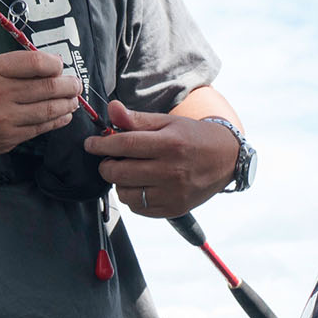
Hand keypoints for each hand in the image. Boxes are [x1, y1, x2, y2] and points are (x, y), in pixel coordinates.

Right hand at [0, 50, 81, 162]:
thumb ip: (13, 64)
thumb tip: (50, 64)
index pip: (37, 63)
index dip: (56, 64)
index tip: (61, 66)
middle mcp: (0, 95)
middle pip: (50, 88)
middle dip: (70, 85)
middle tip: (77, 84)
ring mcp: (5, 121)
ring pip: (50, 111)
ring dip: (68, 105)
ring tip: (72, 100)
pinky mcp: (7, 140)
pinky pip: (39, 130)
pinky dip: (55, 122)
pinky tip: (60, 116)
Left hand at [82, 100, 237, 217]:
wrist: (227, 159)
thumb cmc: (193, 137)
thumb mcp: (168, 122)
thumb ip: (136, 119)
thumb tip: (111, 109)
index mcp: (169, 144)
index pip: (124, 145)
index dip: (101, 145)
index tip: (90, 144)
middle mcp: (171, 171)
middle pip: (119, 173)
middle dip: (107, 165)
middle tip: (111, 159)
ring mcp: (173, 193)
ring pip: (125, 193)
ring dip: (120, 182)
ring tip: (130, 171)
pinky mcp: (174, 209)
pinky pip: (138, 208)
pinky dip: (133, 197)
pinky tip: (142, 184)